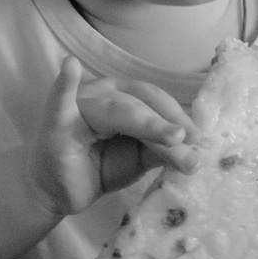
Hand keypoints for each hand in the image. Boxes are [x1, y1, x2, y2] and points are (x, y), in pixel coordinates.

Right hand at [27, 57, 197, 218]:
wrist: (56, 191)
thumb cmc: (97, 166)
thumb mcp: (137, 160)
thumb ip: (160, 150)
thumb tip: (195, 151)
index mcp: (124, 95)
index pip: (157, 101)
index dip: (180, 118)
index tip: (201, 141)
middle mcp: (103, 91)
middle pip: (142, 105)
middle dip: (170, 128)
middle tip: (192, 152)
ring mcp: (79, 103)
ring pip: (119, 110)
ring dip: (150, 125)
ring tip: (174, 138)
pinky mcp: (56, 122)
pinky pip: (60, 100)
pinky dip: (64, 83)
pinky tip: (69, 67)